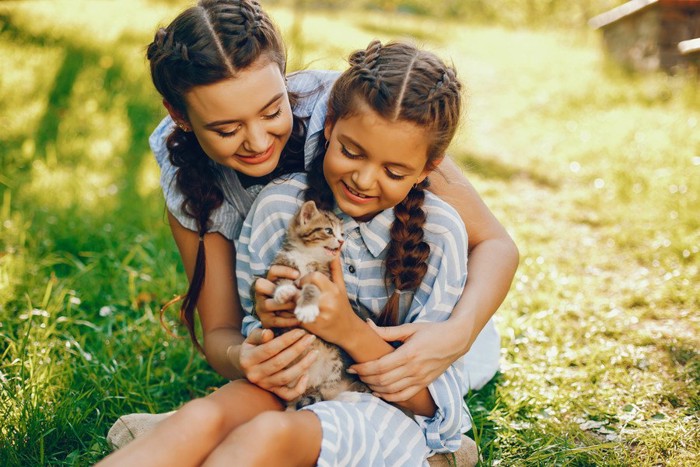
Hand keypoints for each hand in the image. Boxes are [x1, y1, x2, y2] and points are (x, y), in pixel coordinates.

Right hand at [237, 327, 317, 400]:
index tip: (300, 331)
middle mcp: (255, 374)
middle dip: (298, 349)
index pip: (270, 349)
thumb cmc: (253, 346)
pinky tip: (307, 375)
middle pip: (280, 362)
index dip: (286, 340)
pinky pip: (287, 395)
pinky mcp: (272, 392)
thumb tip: (268, 334)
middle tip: (311, 338)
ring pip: (286, 378)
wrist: (244, 365)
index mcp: (248, 359)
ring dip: (303, 365)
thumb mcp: (251, 338)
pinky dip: (299, 388)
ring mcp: (264, 385)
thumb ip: (259, 334)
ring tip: (315, 352)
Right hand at [254, 265, 299, 327]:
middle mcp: (261, 294)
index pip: (272, 271)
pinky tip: (299, 320)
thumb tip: (310, 277)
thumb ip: (298, 284)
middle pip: (260, 285)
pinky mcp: (265, 321)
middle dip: (277, 289)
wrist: (285, 321)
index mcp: (269, 282)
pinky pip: (275, 320)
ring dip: (285, 305)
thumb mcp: (293, 290)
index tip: (298, 275)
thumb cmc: (293, 300)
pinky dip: (288, 320)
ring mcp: (261, 308)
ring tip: (298, 307)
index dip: (284, 271)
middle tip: (294, 293)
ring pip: (268, 304)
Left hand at [297, 256, 359, 345]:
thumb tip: (336, 249)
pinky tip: (296, 313)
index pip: (314, 277)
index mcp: (333, 290)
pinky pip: (297, 316)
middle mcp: (327, 302)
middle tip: (296, 292)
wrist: (348, 331)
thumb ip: (335, 268)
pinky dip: (294, 314)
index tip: (302, 283)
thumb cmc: (343, 306)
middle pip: (303, 290)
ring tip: (294, 302)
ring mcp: (320, 315)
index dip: (305, 278)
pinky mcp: (313, 326)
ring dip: (293, 302)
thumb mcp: (341, 287)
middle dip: (297, 291)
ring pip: (298, 303)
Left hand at [349, 320, 463, 401]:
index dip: (363, 368)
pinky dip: (389, 397)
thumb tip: (368, 325)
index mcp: (409, 353)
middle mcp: (414, 369)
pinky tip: (379, 392)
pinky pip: (403, 396)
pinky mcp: (423, 384)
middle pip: (382, 380)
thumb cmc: (432, 331)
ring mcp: (419, 379)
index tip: (353, 367)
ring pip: (391, 390)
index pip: (380, 366)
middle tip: (355, 373)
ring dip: (374, 388)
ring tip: (365, 381)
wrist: (456, 340)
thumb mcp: (410, 328)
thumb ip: (387, 331)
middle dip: (365, 378)